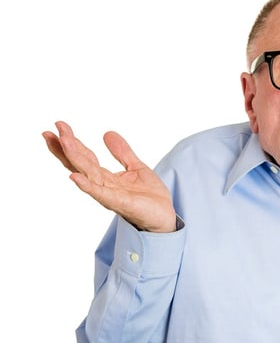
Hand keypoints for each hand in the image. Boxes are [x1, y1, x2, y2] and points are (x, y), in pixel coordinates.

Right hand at [43, 121, 175, 232]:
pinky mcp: (120, 203)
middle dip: (66, 148)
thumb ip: (122, 152)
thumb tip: (107, 133)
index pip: (85, 157)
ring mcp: (109, 194)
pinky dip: (87, 185)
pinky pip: (100, 194)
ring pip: (88, 174)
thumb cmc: (149, 196)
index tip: (58, 126)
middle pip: (80, 164)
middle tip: (50, 132)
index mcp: (106, 177)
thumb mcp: (136, 167)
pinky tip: (74, 177)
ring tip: (63, 143)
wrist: (165, 216)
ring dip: (74, 158)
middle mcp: (103, 185)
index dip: (72, 142)